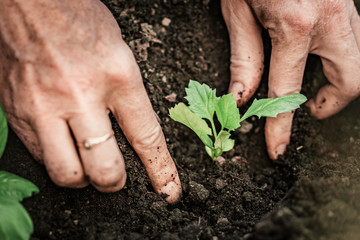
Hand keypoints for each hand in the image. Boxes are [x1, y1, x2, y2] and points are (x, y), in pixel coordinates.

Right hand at [0, 0, 180, 202]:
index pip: (146, 139)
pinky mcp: (17, 112)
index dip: (161, 171)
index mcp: (117, 77)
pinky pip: (39, 156)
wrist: (28, 2)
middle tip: (116, 178)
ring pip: (67, 174)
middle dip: (115, 183)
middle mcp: (80, 95)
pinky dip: (57, 159)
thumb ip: (129, 100)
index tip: (168, 191)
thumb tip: (135, 140)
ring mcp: (43, 105)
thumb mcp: (121, 55)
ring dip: (83, 178)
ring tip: (88, 165)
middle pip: (104, 169)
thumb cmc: (80, 22)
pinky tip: (63, 144)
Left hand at [221, 0, 359, 158]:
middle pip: (353, 80)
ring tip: (312, 84)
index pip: (287, 92)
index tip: (276, 149)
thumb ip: (245, 58)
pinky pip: (352, 38)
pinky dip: (337, 55)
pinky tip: (315, 54)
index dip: (280, 127)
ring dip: (338, 78)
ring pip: (359, 59)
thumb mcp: (237, 11)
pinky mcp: (347, 1)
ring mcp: (347, 8)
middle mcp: (332, 19)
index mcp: (298, 25)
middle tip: (309, 108)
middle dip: (333, 102)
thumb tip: (242, 98)